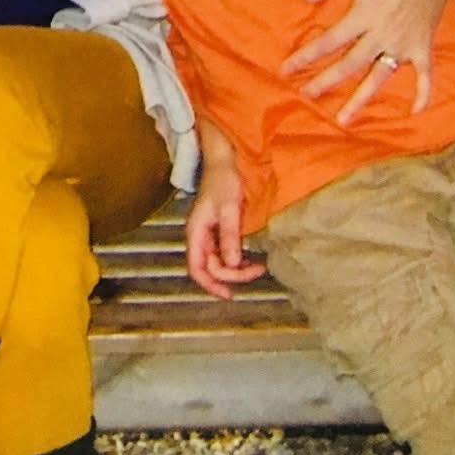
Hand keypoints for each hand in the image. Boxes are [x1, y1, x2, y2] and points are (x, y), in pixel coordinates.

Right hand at [185, 161, 265, 300]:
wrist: (225, 160)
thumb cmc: (224, 179)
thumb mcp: (230, 208)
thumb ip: (229, 235)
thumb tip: (232, 263)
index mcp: (196, 231)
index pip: (196, 268)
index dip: (210, 284)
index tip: (228, 294)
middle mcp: (201, 236)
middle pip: (211, 267)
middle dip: (233, 274)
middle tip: (256, 270)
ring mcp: (210, 234)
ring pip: (220, 262)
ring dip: (237, 268)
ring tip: (258, 266)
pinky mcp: (221, 230)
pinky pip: (227, 252)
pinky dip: (239, 259)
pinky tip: (251, 258)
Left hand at [284, 0, 449, 121]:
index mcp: (365, 14)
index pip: (330, 41)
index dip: (307, 56)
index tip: (287, 70)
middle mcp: (383, 34)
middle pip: (350, 65)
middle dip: (326, 82)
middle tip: (306, 96)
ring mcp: (405, 43)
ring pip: (380, 77)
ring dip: (361, 99)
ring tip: (344, 119)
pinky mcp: (423, 44)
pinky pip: (425, 74)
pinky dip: (423, 93)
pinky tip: (415, 112)